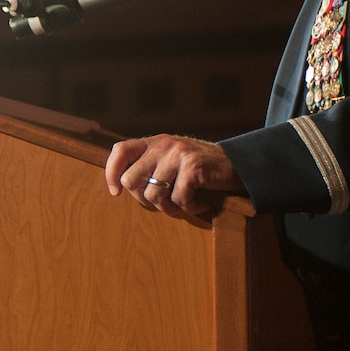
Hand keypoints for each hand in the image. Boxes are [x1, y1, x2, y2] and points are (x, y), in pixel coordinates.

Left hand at [104, 135, 244, 223]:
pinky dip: (189, 208)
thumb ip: (148, 166)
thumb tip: (119, 185)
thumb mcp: (171, 160)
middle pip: (130, 180)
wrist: (238, 164)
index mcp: (154, 142)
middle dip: (144, 199)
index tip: (116, 192)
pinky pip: (178, 199)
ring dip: (168, 207)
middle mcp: (163, 145)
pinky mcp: (193, 168)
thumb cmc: (200, 169)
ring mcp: (178, 155)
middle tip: (164, 201)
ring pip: (152, 194)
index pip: (120, 151)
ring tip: (183, 204)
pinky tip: (200, 204)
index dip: (111, 173)